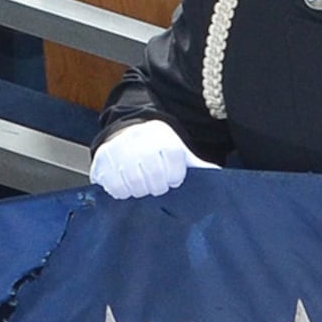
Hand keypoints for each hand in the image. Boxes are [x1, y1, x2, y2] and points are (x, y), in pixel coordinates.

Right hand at [90, 120, 205, 198]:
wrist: (128, 130)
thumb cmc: (159, 147)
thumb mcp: (180, 152)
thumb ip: (197, 165)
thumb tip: (219, 176)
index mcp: (163, 140)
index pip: (174, 170)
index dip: (174, 178)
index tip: (172, 179)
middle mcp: (140, 142)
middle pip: (153, 180)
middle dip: (156, 188)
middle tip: (155, 186)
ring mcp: (118, 150)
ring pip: (133, 185)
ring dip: (139, 191)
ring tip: (141, 185)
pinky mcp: (102, 159)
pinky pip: (114, 186)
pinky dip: (121, 191)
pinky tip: (125, 185)